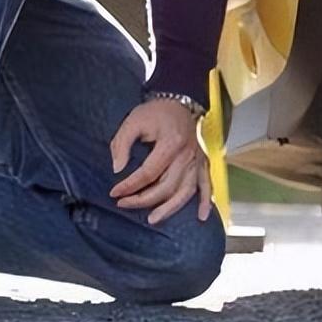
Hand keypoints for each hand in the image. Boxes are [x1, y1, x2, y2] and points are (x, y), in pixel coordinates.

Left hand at [109, 98, 212, 224]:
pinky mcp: (202, 163)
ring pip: (186, 191)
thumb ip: (122, 145)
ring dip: (170, 208)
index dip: (129, 185)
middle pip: (167, 186)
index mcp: (171, 144)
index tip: (114, 192)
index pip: (148, 173)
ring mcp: (197, 160)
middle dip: (143, 200)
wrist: (180, 102)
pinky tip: (202, 216)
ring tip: (153, 219)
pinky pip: (207, 185)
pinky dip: (206, 202)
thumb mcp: (132, 122)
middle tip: (124, 204)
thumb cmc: (155, 112)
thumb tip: (117, 168)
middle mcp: (187, 155)